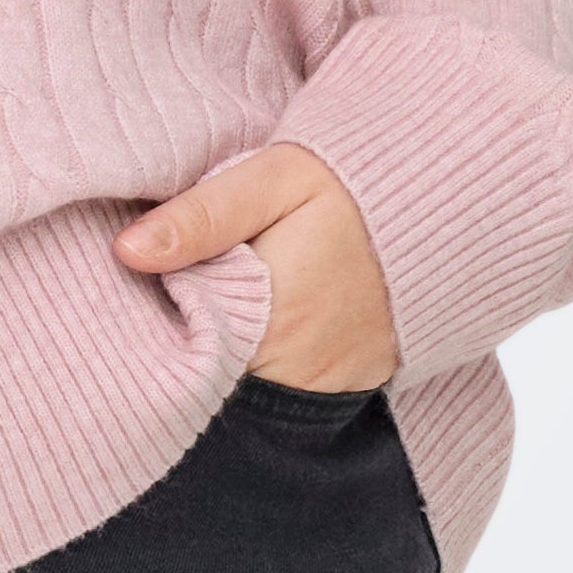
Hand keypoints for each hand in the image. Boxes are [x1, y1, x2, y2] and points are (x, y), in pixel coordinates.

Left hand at [116, 144, 398, 391]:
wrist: (446, 208)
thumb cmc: (350, 187)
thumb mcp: (273, 182)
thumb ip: (202, 217)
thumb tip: (126, 251)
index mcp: (268, 318)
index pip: (182, 350)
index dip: (156, 326)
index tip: (143, 293)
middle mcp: (296, 368)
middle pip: (211, 376)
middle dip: (187, 346)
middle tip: (182, 296)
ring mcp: (327, 386)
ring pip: (245, 389)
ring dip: (225, 360)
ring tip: (220, 309)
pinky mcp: (348, 388)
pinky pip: (286, 390)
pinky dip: (265, 365)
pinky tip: (260, 326)